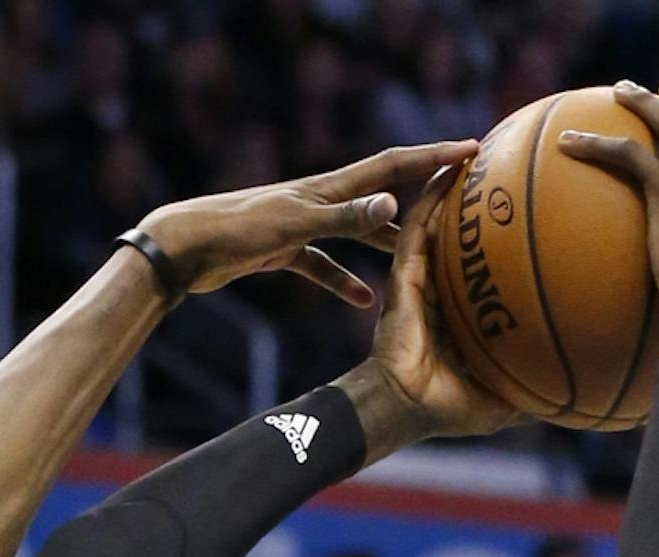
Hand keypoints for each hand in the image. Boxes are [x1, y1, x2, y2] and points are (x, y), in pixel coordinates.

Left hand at [141, 142, 477, 307]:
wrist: (187, 245)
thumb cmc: (238, 230)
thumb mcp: (298, 224)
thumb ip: (347, 219)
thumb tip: (395, 207)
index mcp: (330, 188)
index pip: (393, 166)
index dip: (433, 157)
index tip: (471, 151)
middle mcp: (321, 200)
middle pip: (382, 196)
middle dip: (420, 197)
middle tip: (458, 203)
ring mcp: (303, 224)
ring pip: (357, 234)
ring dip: (388, 246)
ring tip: (423, 261)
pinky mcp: (284, 250)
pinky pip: (324, 266)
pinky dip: (344, 282)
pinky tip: (364, 303)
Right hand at [345, 166, 520, 445]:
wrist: (405, 409)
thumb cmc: (446, 408)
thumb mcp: (502, 399)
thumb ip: (532, 389)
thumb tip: (575, 397)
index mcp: (462, 314)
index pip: (485, 269)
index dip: (503, 242)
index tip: (534, 215)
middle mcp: (442, 290)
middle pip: (462, 236)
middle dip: (479, 202)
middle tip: (508, 166)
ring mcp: (421, 279)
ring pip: (438, 221)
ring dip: (454, 187)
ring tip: (477, 150)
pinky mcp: (404, 275)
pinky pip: (418, 228)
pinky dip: (432, 197)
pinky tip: (448, 169)